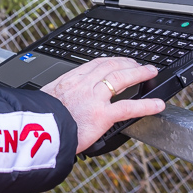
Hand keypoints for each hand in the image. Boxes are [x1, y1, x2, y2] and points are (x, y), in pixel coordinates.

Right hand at [40, 57, 164, 152]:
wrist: (34, 131)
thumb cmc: (36, 120)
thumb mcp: (43, 100)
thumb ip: (56, 100)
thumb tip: (56, 105)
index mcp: (67, 81)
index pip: (93, 64)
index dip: (109, 61)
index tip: (117, 61)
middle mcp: (81, 85)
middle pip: (109, 66)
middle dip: (127, 62)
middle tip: (138, 63)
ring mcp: (93, 98)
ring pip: (121, 79)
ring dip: (139, 73)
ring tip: (150, 72)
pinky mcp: (101, 115)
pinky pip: (129, 107)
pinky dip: (147, 105)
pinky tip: (158, 104)